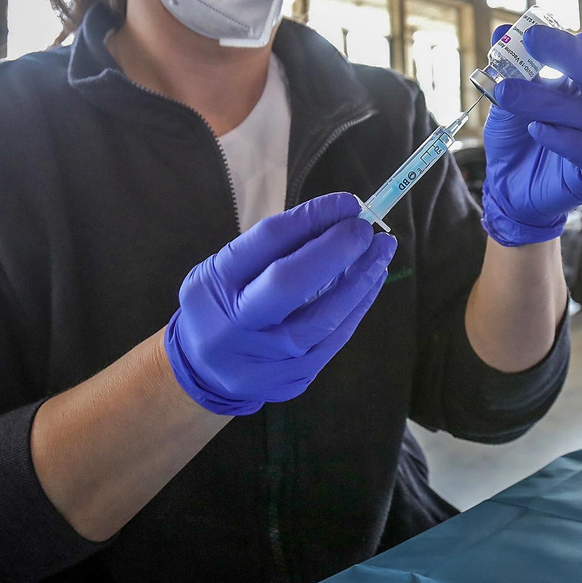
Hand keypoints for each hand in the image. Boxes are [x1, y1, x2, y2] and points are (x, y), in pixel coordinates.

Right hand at [164, 193, 395, 414]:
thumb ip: (275, 247)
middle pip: (290, 283)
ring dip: (360, 279)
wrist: (201, 373)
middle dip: (335, 250)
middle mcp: (235, 324)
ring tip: (381, 251)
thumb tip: (336, 217)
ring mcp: (264, 358)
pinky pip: (333, 339)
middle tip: (364, 228)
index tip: (346, 203)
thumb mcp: (227, 269)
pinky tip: (371, 281)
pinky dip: (356, 306)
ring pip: (324, 317)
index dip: (312, 217)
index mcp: (214, 284)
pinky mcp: (292, 379)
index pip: (267, 242)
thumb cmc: (221, 304)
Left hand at [480, 26, 581, 246]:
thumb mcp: (508, 95)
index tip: (546, 31)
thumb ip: (510, 66)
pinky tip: (537, 130)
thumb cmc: (518, 133)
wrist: (510, 185)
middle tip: (532, 41)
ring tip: (509, 94)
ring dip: (547, 101)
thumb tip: (501, 31)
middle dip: (568, 53)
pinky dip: (563, 138)